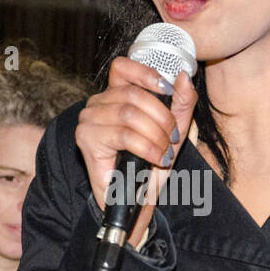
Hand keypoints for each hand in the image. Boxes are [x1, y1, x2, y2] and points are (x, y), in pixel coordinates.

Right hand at [75, 57, 197, 245]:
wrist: (136, 203)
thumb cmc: (151, 167)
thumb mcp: (174, 131)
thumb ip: (181, 103)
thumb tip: (183, 76)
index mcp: (115, 96)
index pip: (122, 67)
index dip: (146, 73)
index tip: (168, 90)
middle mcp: (97, 104)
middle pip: (133, 94)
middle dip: (162, 116)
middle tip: (173, 137)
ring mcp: (88, 121)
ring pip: (129, 114)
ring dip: (156, 135)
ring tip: (164, 152)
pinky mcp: (86, 140)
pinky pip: (123, 135)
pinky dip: (147, 147)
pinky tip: (156, 158)